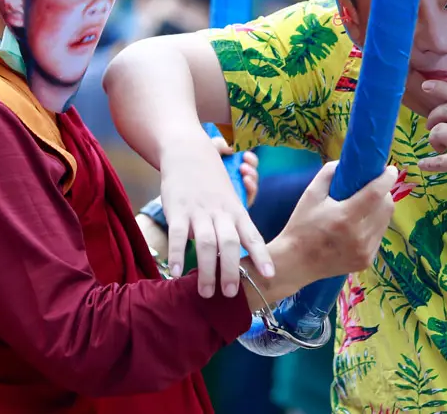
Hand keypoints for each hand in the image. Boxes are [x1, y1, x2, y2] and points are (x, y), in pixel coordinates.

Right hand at [159, 130, 270, 298]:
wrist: (188, 152)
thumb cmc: (212, 183)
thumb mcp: (230, 201)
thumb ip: (234, 226)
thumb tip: (240, 257)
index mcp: (237, 211)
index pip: (253, 235)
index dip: (262, 255)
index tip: (270, 275)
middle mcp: (221, 212)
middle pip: (229, 243)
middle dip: (231, 270)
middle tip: (231, 294)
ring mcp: (199, 211)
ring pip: (206, 242)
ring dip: (206, 269)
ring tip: (206, 293)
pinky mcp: (177, 209)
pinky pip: (178, 234)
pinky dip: (178, 254)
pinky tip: (175, 272)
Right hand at [272, 162, 397, 286]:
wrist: (297, 262)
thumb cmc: (301, 226)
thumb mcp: (310, 195)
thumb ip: (329, 174)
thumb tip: (346, 163)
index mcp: (345, 217)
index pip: (376, 193)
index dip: (387, 178)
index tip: (390, 169)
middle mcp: (359, 235)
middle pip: (386, 206)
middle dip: (384, 192)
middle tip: (374, 186)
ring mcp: (365, 250)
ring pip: (385, 221)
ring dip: (381, 208)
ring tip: (368, 204)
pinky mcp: (367, 260)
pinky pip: (379, 235)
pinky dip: (375, 225)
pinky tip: (361, 223)